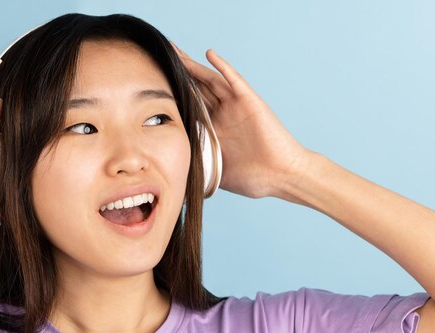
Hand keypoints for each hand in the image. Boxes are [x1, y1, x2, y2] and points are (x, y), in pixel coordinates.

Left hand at [171, 42, 312, 198]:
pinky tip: (208, 54)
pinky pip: (234, 80)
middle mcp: (223, 114)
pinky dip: (222, 66)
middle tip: (159, 58)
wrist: (282, 176)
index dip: (172, 95)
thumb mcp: (216, 173)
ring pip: (210, 80)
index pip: (188, 107)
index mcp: (213, 130)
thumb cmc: (254, 179)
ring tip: (174, 51)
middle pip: (196, 88)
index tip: (152, 88)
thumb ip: (197, 169)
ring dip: (192, 66)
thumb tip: (173, 180)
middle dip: (178, 73)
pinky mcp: (250, 102)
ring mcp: (236, 106)